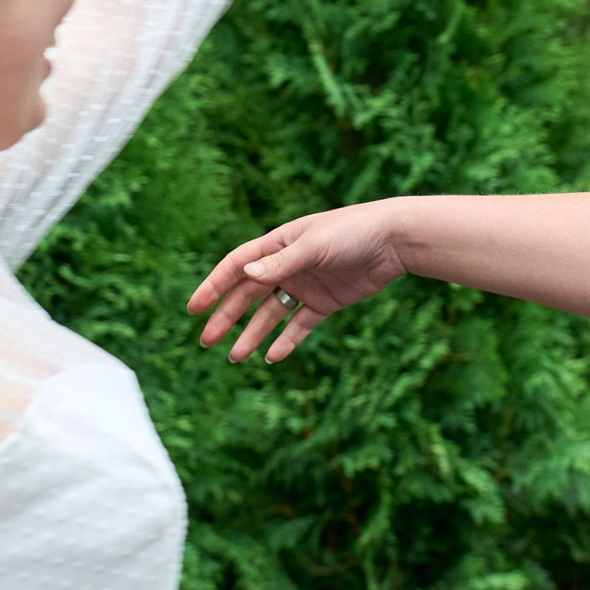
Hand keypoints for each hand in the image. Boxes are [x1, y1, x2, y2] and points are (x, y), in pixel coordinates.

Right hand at [189, 200, 409, 362]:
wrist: (394, 240)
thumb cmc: (353, 232)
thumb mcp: (314, 247)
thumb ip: (282, 264)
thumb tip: (246, 274)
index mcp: (278, 245)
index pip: (236, 267)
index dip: (214, 286)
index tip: (194, 309)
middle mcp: (288, 266)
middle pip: (249, 294)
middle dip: (227, 317)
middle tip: (207, 341)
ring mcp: (306, 285)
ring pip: (271, 314)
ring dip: (253, 334)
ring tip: (236, 357)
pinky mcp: (326, 302)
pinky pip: (301, 325)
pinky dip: (287, 341)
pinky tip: (271, 357)